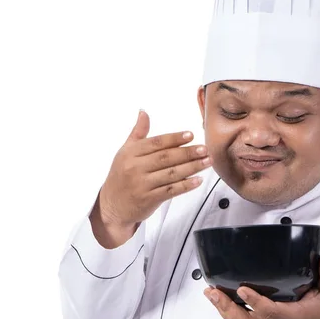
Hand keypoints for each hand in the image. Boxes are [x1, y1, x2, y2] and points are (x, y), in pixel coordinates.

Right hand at [96, 110, 211, 226]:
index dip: (174, 138)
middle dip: (188, 152)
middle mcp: (135, 167)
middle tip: (204, 149)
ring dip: (192, 167)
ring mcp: (142, 184)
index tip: (191, 135)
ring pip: (171, 173)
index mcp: (130, 153)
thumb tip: (143, 112)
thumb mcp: (125, 152)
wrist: (112, 206)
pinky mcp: (149, 199)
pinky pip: (171, 190)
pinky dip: (186, 185)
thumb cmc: (121, 177)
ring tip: (207, 161)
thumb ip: (138, 133)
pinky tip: (198, 180)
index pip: (156, 143)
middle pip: (166, 157)